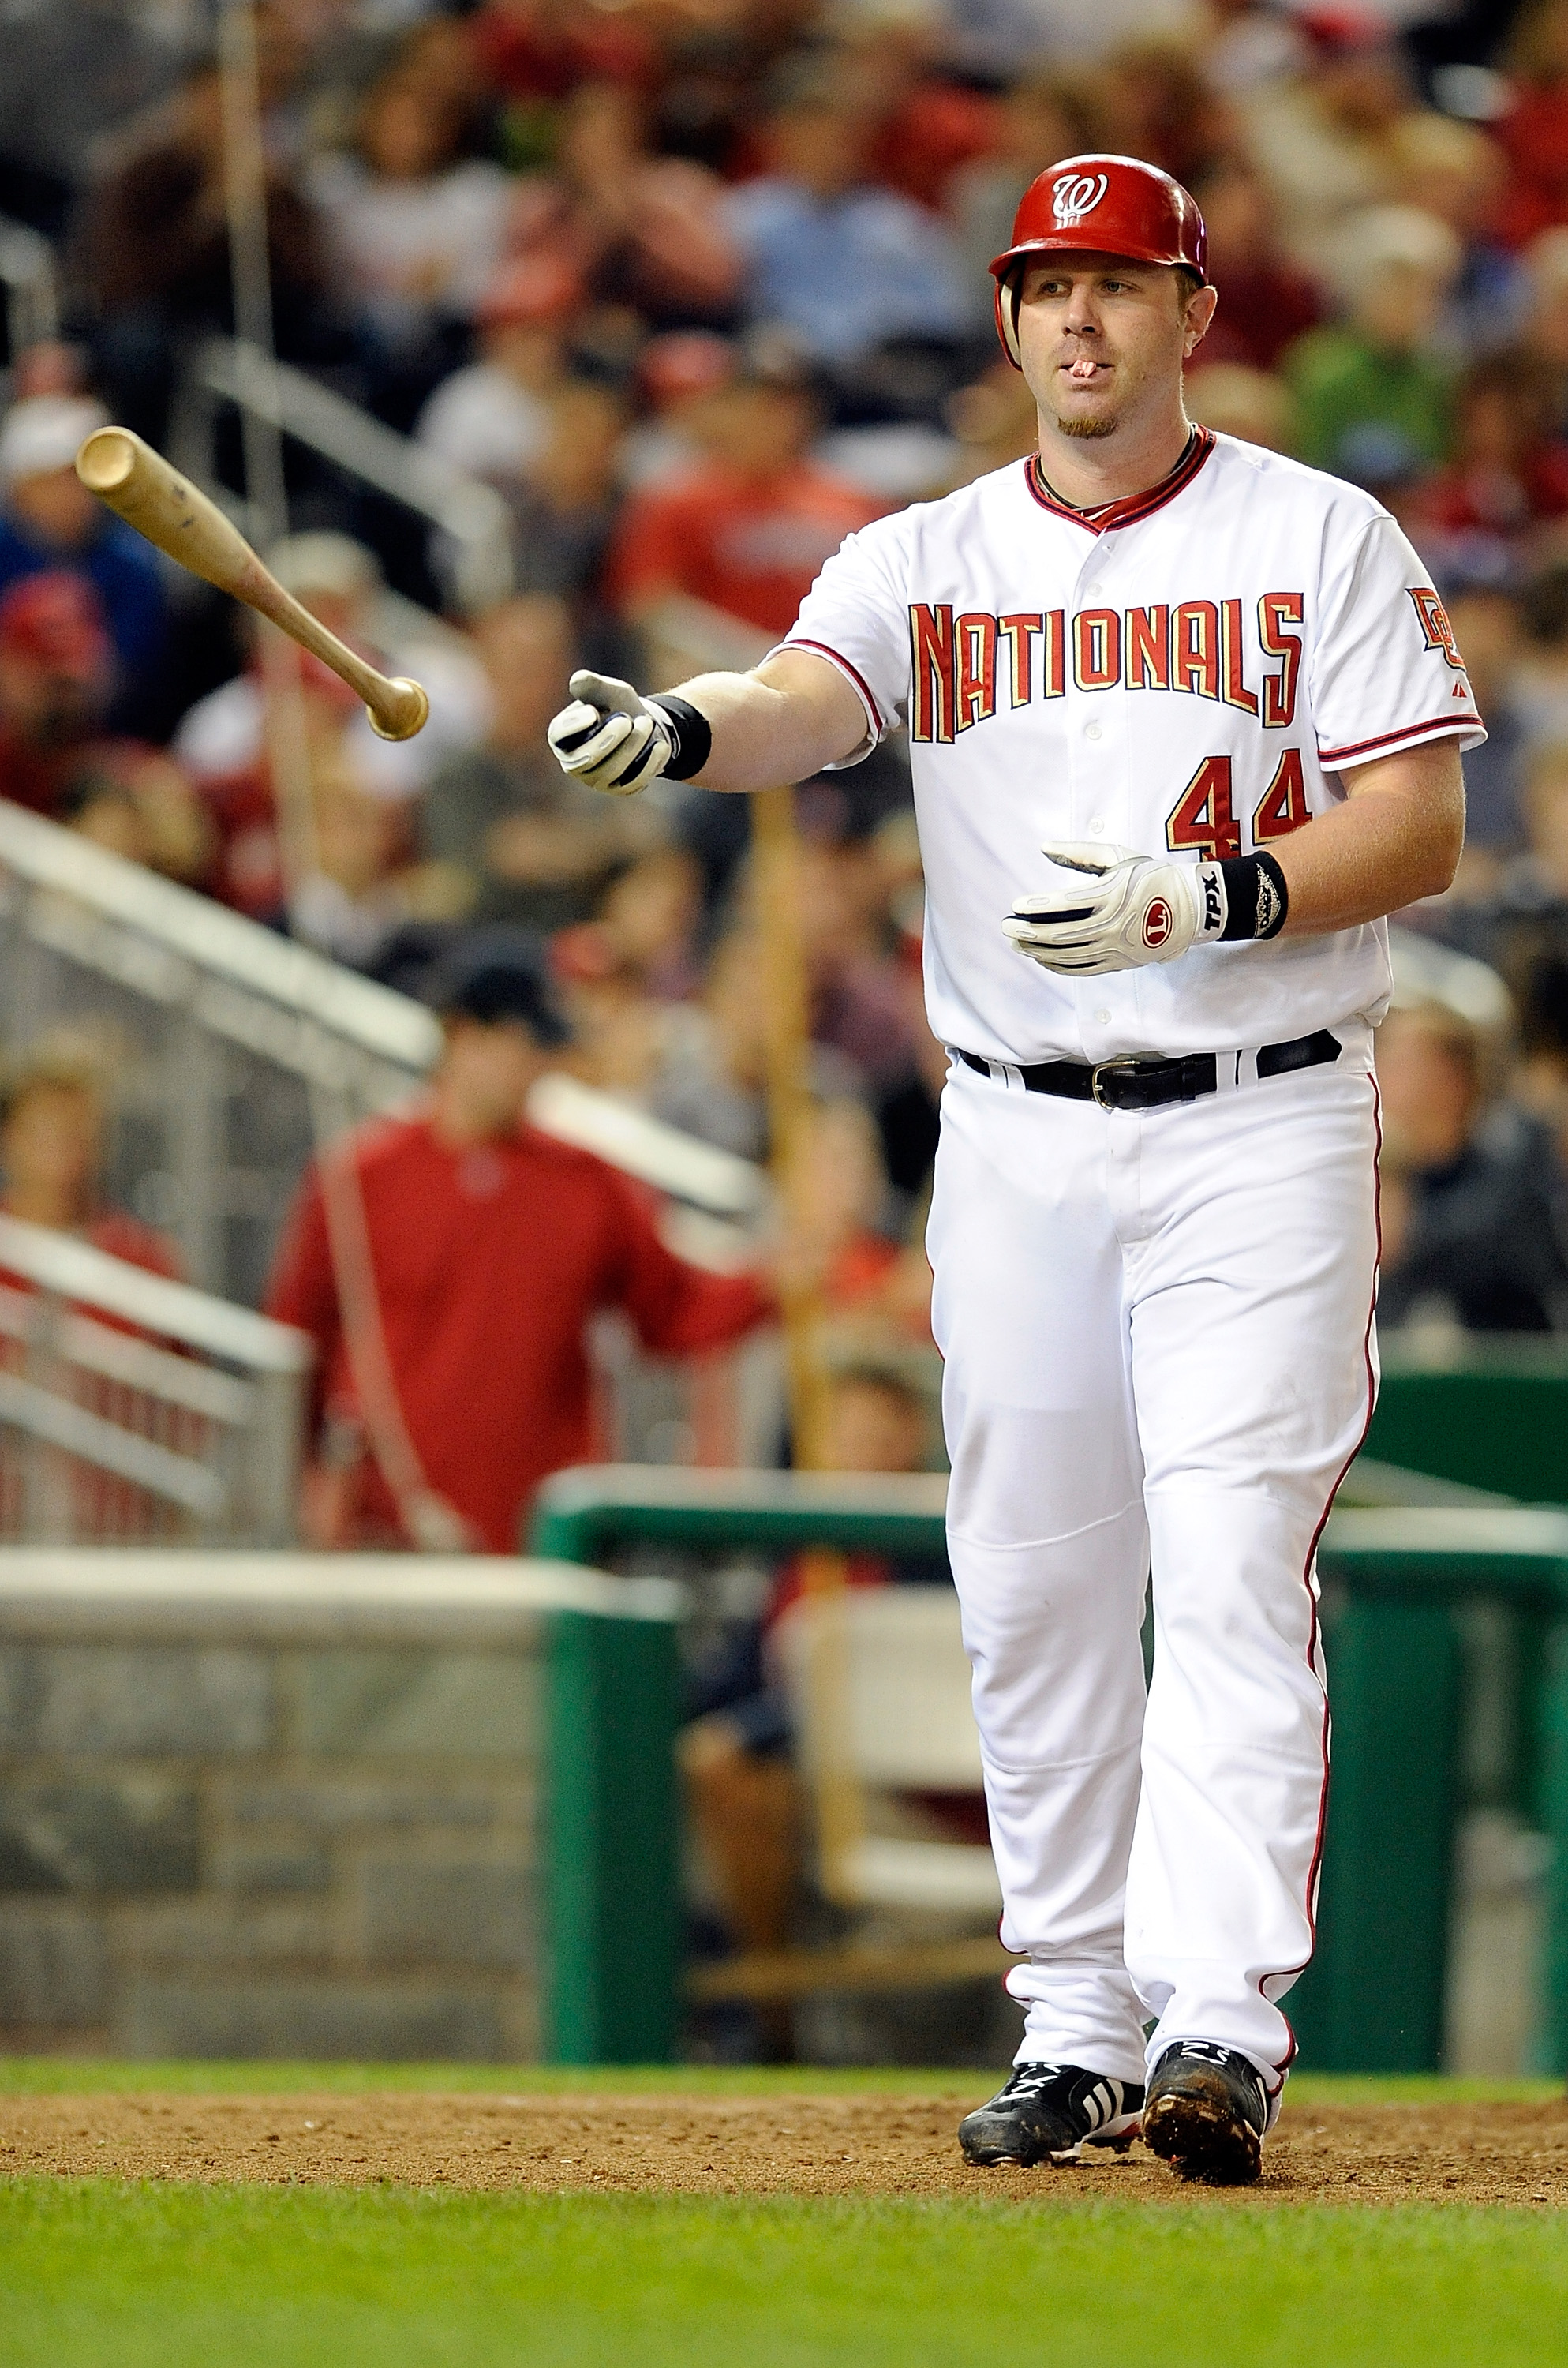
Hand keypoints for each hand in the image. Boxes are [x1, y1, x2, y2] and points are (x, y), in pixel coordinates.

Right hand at [547, 670, 674, 796]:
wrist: (643, 724)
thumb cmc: (618, 705)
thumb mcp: (607, 690)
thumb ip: (592, 685)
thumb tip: (578, 680)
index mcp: (562, 736)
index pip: (559, 735)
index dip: (574, 726)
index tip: (593, 712)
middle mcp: (573, 762)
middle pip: (586, 758)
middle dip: (608, 739)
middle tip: (627, 720)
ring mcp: (596, 780)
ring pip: (612, 770)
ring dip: (632, 746)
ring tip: (647, 723)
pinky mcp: (620, 789)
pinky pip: (633, 782)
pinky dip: (649, 763)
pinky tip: (660, 745)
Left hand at [1003, 842, 1223, 975]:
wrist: (1190, 909)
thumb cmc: (1150, 876)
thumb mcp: (1118, 856)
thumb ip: (1079, 853)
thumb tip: (1043, 847)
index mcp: (1112, 895)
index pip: (1064, 905)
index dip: (1036, 907)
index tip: (1016, 905)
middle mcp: (1112, 925)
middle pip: (1059, 935)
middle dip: (1027, 933)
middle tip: (1006, 927)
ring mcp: (1115, 948)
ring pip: (1067, 956)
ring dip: (1037, 951)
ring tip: (1017, 944)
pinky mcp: (1118, 963)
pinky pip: (1081, 970)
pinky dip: (1057, 966)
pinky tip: (1041, 958)